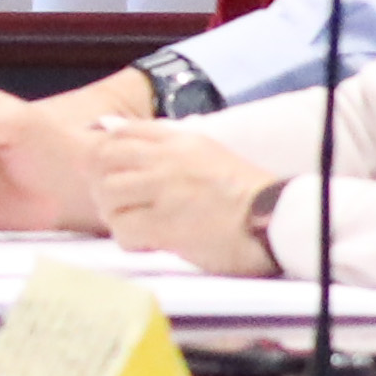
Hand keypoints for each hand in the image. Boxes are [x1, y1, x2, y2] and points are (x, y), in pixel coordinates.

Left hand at [88, 119, 281, 274]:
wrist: (272, 220)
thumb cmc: (243, 193)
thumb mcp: (207, 154)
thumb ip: (169, 148)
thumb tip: (121, 138)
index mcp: (179, 141)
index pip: (121, 132)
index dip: (107, 153)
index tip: (113, 173)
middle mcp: (167, 160)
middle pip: (103, 160)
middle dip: (103, 183)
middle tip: (119, 204)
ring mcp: (165, 191)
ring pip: (107, 194)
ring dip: (115, 213)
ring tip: (135, 224)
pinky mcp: (165, 224)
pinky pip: (123, 229)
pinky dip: (129, 239)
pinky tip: (147, 242)